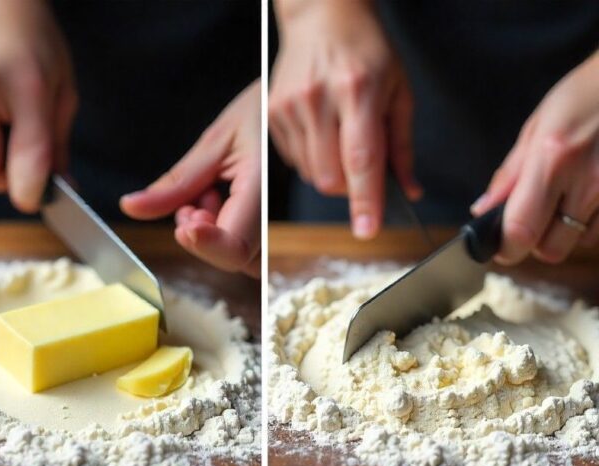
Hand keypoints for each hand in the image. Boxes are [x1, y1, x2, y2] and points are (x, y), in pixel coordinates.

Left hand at [121, 80, 259, 278]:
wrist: (284, 106)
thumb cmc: (258, 114)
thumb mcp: (214, 142)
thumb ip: (176, 183)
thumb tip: (132, 207)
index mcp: (263, 189)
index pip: (237, 247)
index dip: (205, 246)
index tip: (182, 227)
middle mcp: (274, 213)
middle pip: (235, 259)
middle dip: (202, 238)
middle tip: (191, 203)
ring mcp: (274, 220)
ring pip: (241, 257)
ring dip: (211, 235)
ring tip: (204, 195)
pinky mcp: (266, 222)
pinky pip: (245, 244)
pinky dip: (221, 230)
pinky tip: (215, 200)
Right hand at [268, 0, 417, 239]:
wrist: (322, 18)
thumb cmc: (366, 50)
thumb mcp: (399, 91)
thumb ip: (402, 146)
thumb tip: (409, 190)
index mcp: (358, 91)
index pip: (361, 159)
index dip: (365, 199)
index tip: (368, 229)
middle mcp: (319, 99)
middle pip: (331, 175)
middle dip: (350, 187)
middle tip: (362, 167)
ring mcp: (290, 107)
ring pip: (311, 174)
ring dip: (330, 174)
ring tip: (340, 139)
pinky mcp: (272, 113)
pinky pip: (294, 161)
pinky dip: (312, 159)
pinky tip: (320, 131)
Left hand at [472, 53, 598, 264]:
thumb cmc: (586, 95)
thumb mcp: (538, 125)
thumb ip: (510, 173)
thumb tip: (483, 208)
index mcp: (552, 161)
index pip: (521, 230)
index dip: (506, 248)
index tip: (500, 244)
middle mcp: (588, 181)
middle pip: (553, 249)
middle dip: (536, 243)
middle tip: (533, 220)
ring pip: (582, 242)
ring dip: (568, 231)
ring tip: (568, 198)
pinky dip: (593, 222)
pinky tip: (590, 195)